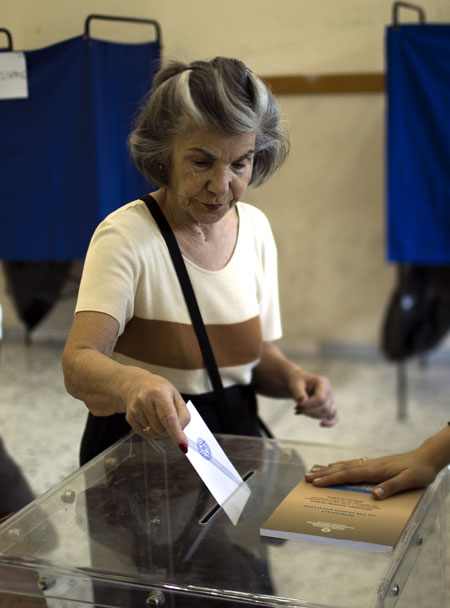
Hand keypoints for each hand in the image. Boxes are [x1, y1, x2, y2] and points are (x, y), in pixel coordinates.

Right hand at [124, 369, 190, 451]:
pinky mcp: (129, 417)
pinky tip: (151, 419)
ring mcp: (135, 410)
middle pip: (162, 429)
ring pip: (154, 434)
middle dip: (170, 431)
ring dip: (161, 431)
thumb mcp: (175, 395)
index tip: (183, 446)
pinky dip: (152, 432)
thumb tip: (183, 430)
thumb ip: (183, 413)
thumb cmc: (159, 390)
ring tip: (159, 416)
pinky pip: (145, 435)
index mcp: (159, 393)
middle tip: (170, 420)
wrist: (135, 384)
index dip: (177, 434)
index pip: (169, 418)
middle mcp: (145, 401)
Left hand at [288, 369, 337, 426]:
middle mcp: (329, 391)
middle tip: (296, 409)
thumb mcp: (295, 385)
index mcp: (323, 383)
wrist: (298, 384)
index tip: (297, 406)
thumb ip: (298, 392)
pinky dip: (330, 423)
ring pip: (327, 414)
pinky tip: (321, 424)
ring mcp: (331, 400)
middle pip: (325, 407)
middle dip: (309, 411)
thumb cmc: (297, 382)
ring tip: (299, 411)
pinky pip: (335, 417)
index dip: (308, 405)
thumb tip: (303, 401)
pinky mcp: (329, 407)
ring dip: (312, 415)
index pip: (320, 398)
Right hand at [304, 449, 437, 498]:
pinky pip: (351, 464)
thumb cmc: (419, 471)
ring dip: (328, 469)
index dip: (331, 479)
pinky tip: (334, 467)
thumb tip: (373, 495)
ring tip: (314, 471)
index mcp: (375, 469)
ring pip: (345, 465)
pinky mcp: (373, 464)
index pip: (348, 474)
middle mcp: (369, 464)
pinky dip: (339, 466)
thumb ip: (391, 487)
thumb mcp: (409, 481)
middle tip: (307, 477)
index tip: (317, 482)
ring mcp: (370, 463)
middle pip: (342, 468)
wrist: (426, 458)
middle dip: (323, 473)